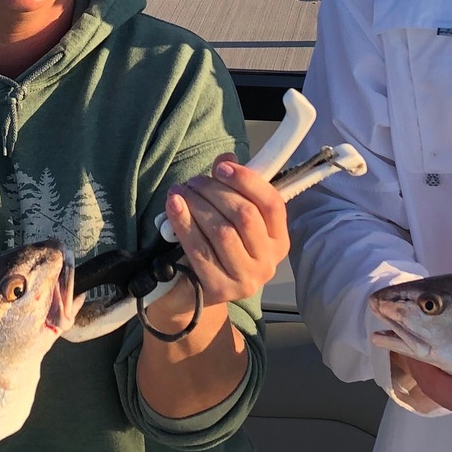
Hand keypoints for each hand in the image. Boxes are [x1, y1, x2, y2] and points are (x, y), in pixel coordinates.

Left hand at [161, 157, 289, 316]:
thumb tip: (227, 159)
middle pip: (245, 215)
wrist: (190, 292)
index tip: (221, 167)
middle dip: (216, 191)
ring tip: (180, 192)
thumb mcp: (227, 216)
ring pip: (223, 231)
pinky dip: (184, 224)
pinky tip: (173, 208)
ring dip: (198, 205)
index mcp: (278, 240)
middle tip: (193, 182)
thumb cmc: (213, 246)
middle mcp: (268, 262)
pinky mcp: (219, 289)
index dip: (247, 181)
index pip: (271, 203)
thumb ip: (231, 188)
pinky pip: (200, 250)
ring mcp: (246, 279)